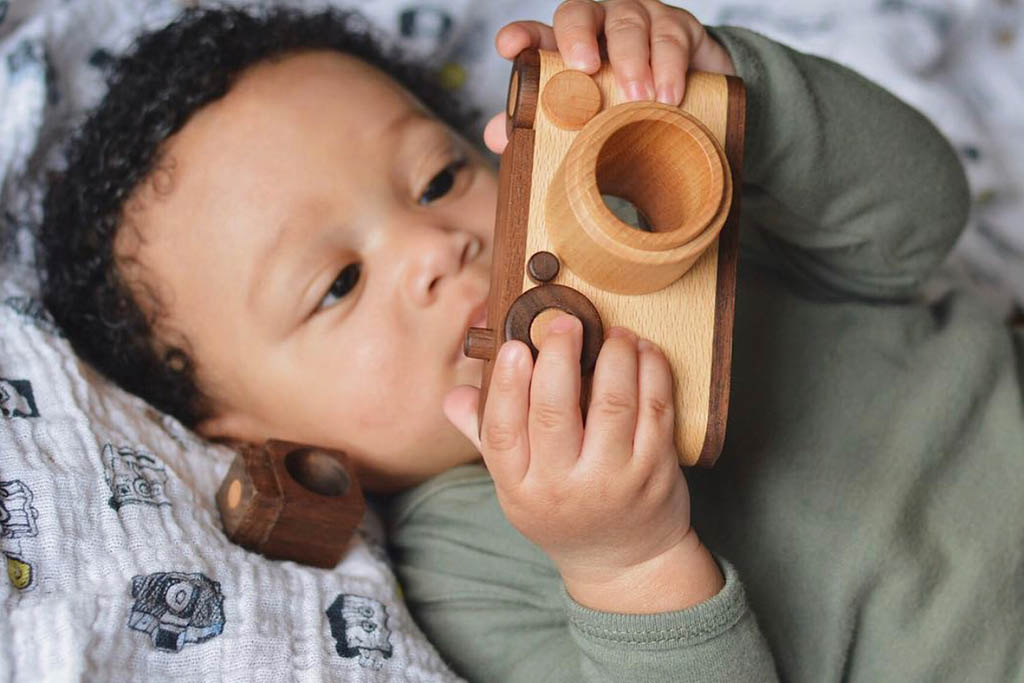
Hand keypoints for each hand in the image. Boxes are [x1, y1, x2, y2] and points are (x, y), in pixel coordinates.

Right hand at [445, 315, 722, 611]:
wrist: (624, 559)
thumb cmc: (563, 511)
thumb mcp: (516, 486)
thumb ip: (486, 435)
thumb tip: (455, 395)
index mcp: (520, 489)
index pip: (503, 432)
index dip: (506, 386)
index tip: (514, 347)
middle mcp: (564, 487)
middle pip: (555, 413)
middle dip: (559, 358)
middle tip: (563, 322)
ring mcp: (613, 480)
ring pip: (612, 404)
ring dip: (614, 358)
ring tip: (612, 333)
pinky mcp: (655, 471)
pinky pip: (655, 410)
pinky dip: (651, 372)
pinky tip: (642, 351)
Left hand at [484, 0, 735, 153]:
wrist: (687, 103)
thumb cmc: (622, 110)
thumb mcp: (585, 123)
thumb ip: (540, 127)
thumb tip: (495, 137)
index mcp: (567, 48)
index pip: (537, 33)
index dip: (522, 35)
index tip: (509, 47)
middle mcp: (598, 26)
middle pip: (579, 12)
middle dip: (577, 36)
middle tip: (585, 68)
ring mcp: (638, 20)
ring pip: (628, 21)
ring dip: (632, 59)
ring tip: (638, 97)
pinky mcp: (677, 28)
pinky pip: (671, 36)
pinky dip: (669, 66)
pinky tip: (668, 96)